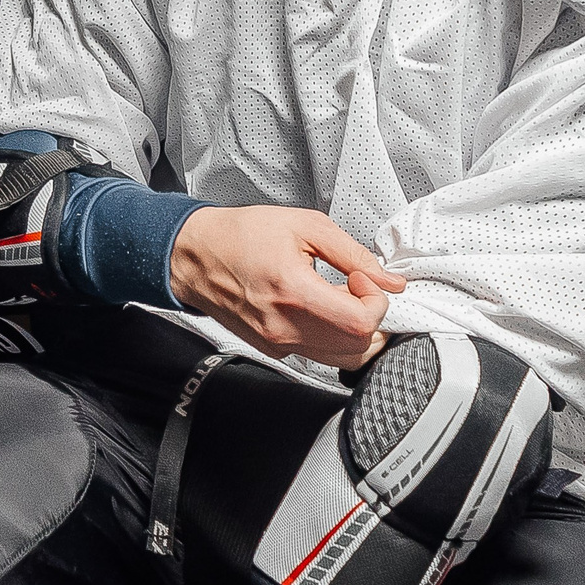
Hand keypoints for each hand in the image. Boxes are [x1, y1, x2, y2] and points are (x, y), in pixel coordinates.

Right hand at [168, 206, 404, 369]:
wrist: (196, 256)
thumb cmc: (240, 236)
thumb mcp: (304, 226)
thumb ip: (353, 253)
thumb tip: (388, 279)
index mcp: (293, 292)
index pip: (360, 322)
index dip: (375, 300)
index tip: (362, 279)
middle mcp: (284, 327)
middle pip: (357, 346)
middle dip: (371, 317)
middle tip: (357, 288)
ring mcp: (278, 344)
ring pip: (343, 358)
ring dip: (355, 331)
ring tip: (340, 298)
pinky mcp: (273, 350)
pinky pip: (320, 354)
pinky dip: (332, 335)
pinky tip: (321, 307)